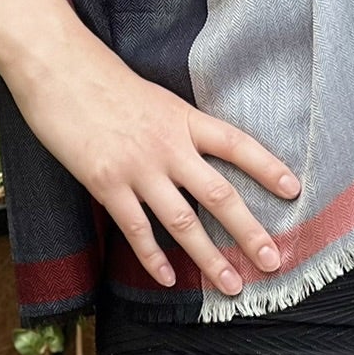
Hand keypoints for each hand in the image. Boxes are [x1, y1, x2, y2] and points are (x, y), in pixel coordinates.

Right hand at [8, 29, 301, 295]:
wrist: (59, 69)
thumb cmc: (104, 80)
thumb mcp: (155, 98)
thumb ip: (177, 128)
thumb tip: (197, 155)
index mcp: (184, 119)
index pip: (237, 145)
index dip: (267, 167)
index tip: (293, 190)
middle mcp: (169, 146)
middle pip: (219, 195)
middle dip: (249, 232)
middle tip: (273, 261)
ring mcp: (138, 167)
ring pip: (183, 222)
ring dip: (209, 258)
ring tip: (231, 285)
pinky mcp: (106, 183)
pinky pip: (137, 229)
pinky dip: (153, 257)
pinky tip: (168, 279)